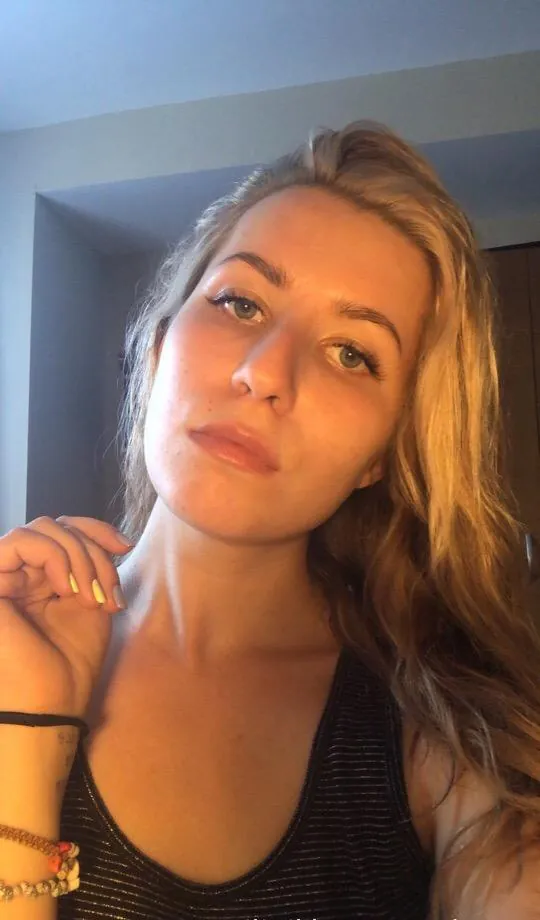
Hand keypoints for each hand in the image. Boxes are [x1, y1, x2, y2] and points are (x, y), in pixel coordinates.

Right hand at [0, 515, 132, 719]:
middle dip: (93, 552)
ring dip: (78, 556)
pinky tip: (65, 589)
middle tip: (106, 594)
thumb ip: (94, 565)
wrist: (50, 702)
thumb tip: (112, 538)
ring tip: (89, 597)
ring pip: (41, 529)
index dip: (96, 529)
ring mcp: (2, 576)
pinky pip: (20, 541)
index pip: (64, 530)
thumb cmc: (71, 663)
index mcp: (40, 577)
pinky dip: (54, 557)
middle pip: (56, 526)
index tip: (125, 545)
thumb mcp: (93, 601)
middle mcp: (17, 573)